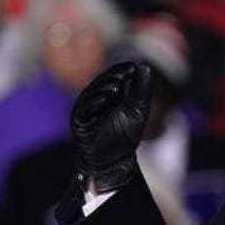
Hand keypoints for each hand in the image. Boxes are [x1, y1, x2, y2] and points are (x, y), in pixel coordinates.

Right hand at [71, 61, 155, 193]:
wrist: (113, 159)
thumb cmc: (125, 134)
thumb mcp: (137, 109)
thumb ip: (141, 90)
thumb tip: (145, 66)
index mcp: (109, 93)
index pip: (114, 76)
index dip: (123, 71)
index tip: (134, 66)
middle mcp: (95, 97)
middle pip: (102, 82)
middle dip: (114, 77)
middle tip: (126, 73)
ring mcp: (85, 107)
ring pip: (92, 93)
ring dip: (105, 88)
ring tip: (118, 86)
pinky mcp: (79, 119)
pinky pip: (84, 108)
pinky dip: (94, 103)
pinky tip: (104, 100)